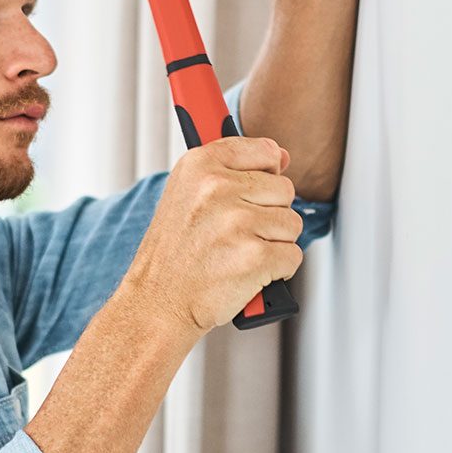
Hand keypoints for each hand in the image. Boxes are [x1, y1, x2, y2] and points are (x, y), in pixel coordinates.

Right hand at [122, 136, 303, 334]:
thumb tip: (282, 157)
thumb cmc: (174, 253)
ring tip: (239, 252)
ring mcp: (237, 222)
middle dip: (268, 215)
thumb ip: (232, 169)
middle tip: (235, 233)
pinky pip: (293, 256)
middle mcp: (217, 188)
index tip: (252, 189)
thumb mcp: (187, 193)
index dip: (266, 173)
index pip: (266, 150)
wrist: (158, 302)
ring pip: (292, 224)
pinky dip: (277, 270)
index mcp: (200, 165)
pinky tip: (248, 271)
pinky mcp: (255, 257)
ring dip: (273, 243)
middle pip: (284, 190)